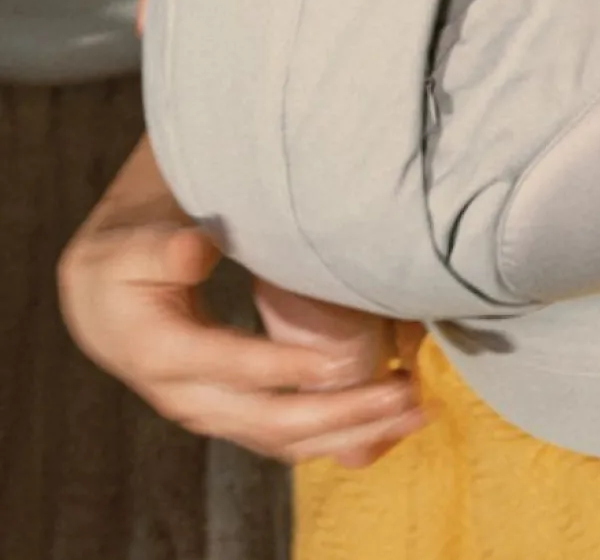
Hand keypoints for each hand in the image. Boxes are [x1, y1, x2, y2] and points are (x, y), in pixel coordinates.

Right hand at [58, 142, 425, 466]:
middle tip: (403, 393)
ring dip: (352, 430)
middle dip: (340, 412)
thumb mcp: (133, 245)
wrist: (100, 304)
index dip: (283, 367)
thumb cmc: (125, 261)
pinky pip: (286, 438)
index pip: (229, 366)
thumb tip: (195, 250)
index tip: (340, 364)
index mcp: (161, 352)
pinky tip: (386, 421)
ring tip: (415, 410)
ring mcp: (212, 413)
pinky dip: (337, 436)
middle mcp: (188, 397)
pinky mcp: (230, 416)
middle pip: (269, 419)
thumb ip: (163, 247)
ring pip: (285, 439)